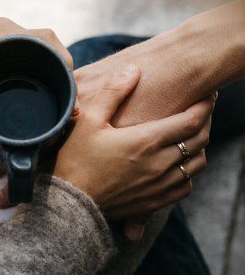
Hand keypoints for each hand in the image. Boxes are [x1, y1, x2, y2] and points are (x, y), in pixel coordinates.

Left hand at [0, 12, 72, 154]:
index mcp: (2, 36)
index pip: (50, 43)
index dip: (65, 65)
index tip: (69, 91)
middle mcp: (8, 30)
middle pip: (51, 47)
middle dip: (61, 72)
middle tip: (63, 101)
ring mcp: (4, 32)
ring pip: (41, 47)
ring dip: (50, 68)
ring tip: (53, 97)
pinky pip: (27, 49)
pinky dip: (36, 65)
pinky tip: (33, 88)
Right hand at [52, 64, 212, 234]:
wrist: (67, 205)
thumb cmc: (74, 161)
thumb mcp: (88, 121)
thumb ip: (112, 93)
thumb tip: (133, 69)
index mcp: (147, 140)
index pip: (192, 119)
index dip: (205, 104)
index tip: (207, 95)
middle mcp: (160, 163)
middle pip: (200, 139)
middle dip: (205, 122)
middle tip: (200, 112)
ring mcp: (159, 185)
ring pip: (197, 164)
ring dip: (198, 148)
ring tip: (190, 138)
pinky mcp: (154, 202)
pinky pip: (185, 187)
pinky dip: (188, 174)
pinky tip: (177, 167)